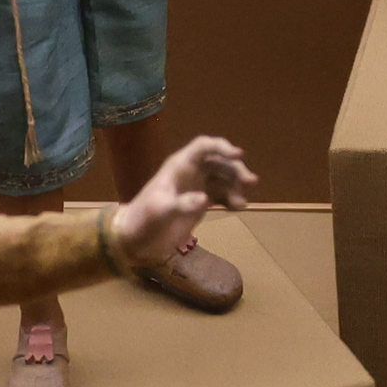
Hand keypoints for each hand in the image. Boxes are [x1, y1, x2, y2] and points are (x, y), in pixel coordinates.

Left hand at [112, 135, 256, 269]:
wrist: (135, 240)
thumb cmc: (144, 220)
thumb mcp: (160, 211)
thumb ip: (182, 204)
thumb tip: (205, 199)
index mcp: (179, 166)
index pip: (204, 146)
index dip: (222, 147)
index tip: (239, 154)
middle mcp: (190, 172)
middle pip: (220, 161)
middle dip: (236, 169)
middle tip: (251, 182)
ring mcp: (196, 187)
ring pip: (224, 178)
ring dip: (237, 186)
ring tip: (241, 204)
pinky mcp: (200, 203)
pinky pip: (222, 195)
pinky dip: (232, 199)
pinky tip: (237, 208)